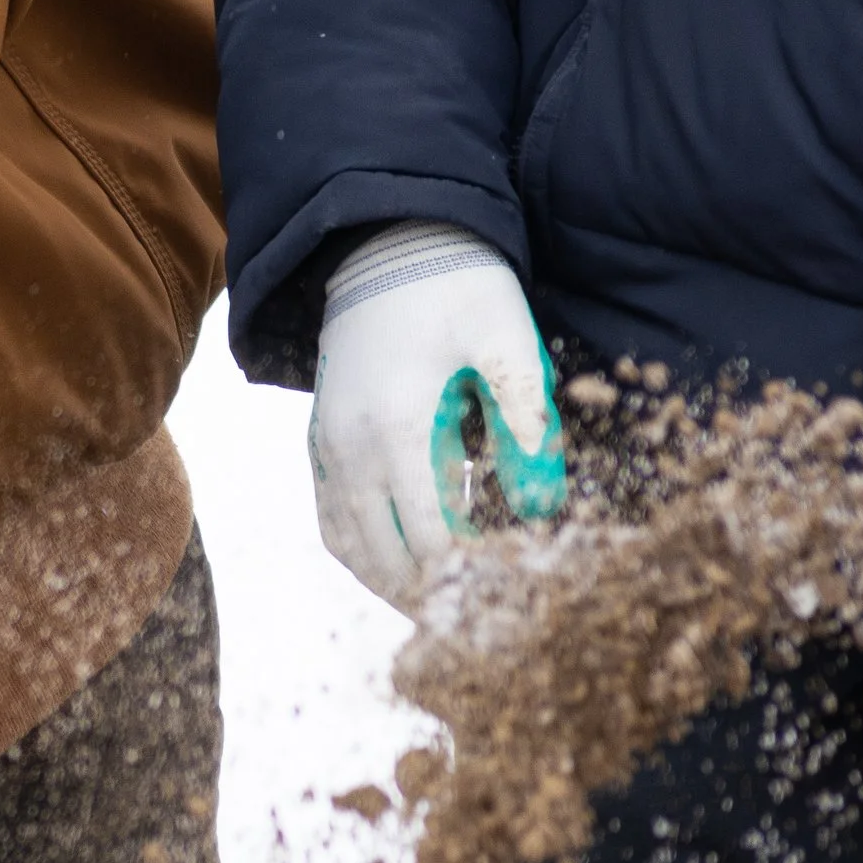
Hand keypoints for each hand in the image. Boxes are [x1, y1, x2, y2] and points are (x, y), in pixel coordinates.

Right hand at [308, 223, 566, 611]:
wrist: (385, 240)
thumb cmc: (456, 286)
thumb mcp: (507, 339)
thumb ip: (526, 419)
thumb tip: (543, 506)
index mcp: (398, 426)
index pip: (430, 538)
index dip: (468, 580)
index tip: (507, 600)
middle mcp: (350, 447)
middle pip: (385, 559)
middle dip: (432, 597)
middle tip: (479, 623)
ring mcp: (326, 445)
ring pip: (352, 549)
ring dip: (394, 585)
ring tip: (440, 607)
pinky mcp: (319, 440)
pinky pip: (331, 521)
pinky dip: (363, 555)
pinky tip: (398, 567)